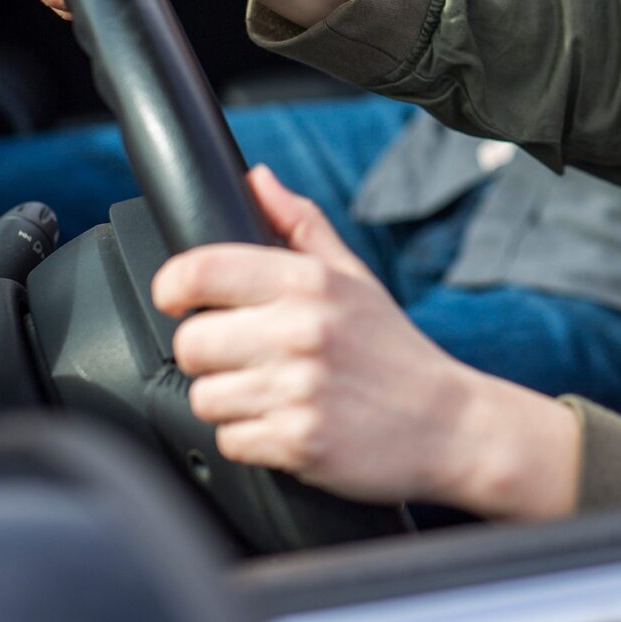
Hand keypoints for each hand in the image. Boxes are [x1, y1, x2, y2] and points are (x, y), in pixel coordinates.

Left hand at [153, 167, 579, 518]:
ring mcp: (298, 388)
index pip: (201, 270)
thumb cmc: (394, 350)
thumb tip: (257, 180)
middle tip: (242, 357)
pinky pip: (230, 441)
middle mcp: (300, 331)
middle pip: (190, 343)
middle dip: (206, 354)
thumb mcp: (354, 277)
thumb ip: (300, 225)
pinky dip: (250, 439)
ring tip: (272, 394)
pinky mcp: (297, 442)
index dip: (171, 286)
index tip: (177, 298)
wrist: (449, 424)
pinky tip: (285, 424)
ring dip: (229, 401)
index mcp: (309, 283)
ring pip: (204, 397)